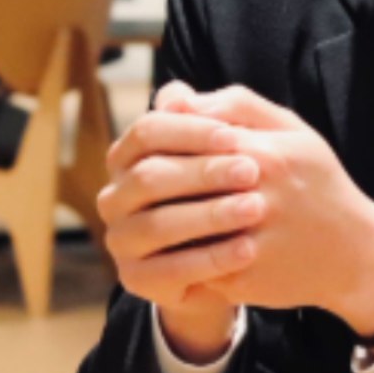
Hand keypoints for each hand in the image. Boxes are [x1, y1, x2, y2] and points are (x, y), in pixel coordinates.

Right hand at [98, 81, 260, 361]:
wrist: (240, 251)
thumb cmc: (236, 185)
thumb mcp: (236, 145)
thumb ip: (214, 113)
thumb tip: (180, 93)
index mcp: (131, 156)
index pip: (147, 131)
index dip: (189, 130)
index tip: (234, 136)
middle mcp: (116, 196)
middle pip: (150, 176)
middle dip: (204, 172)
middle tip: (252, 171)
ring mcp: (122, 239)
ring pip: (158, 224)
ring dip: (210, 215)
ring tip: (256, 209)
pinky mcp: (136, 278)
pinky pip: (169, 270)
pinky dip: (211, 259)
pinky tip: (249, 249)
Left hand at [159, 84, 373, 338]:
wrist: (356, 251)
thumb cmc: (318, 183)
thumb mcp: (292, 131)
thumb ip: (236, 105)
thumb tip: (174, 95)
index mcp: (266, 152)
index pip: (186, 135)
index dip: (159, 139)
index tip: (150, 147)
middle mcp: (258, 195)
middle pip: (169, 181)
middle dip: (146, 180)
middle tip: (135, 182)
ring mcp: (250, 241)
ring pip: (173, 226)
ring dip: (154, 217)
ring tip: (145, 212)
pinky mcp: (244, 278)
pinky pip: (190, 264)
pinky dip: (175, 255)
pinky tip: (170, 247)